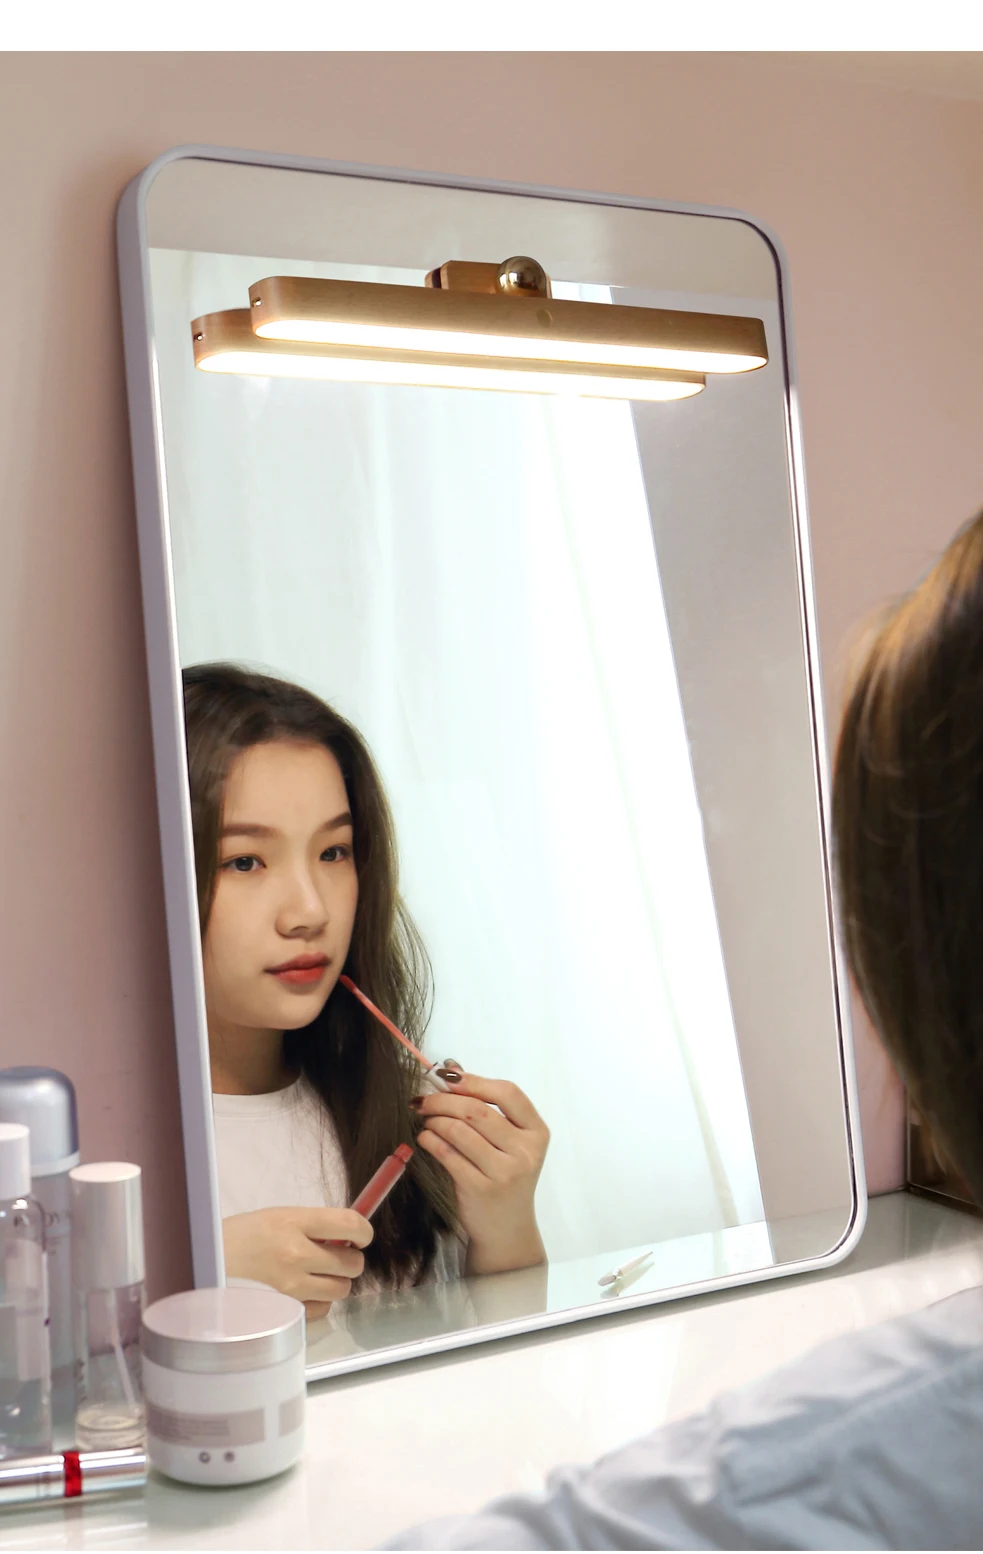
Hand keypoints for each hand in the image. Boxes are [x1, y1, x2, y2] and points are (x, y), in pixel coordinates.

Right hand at [223, 1206, 372, 1317]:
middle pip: (352, 1263)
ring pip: (341, 1289)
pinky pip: (321, 1311)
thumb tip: (348, 1235)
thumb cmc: (240, 1239)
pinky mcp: (285, 1312)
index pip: (349, 1224)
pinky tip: (302, 1293)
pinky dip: (318, 1303)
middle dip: (349, 1260)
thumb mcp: (275, 1218)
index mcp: (292, 1222)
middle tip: (334, 1257)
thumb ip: (311, 1225)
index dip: (364, 1231)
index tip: (360, 1236)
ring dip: (335, 1282)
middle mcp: (295, 1254)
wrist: (202, 1267)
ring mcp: (291, 1287)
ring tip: (316, 1275)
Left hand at [412, 1069, 548, 1274]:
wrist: (507, 1228)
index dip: (475, 1081)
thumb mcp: (509, 1143)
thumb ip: (487, 1106)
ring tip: (425, 1118)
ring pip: (460, 1131)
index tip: (448, 1077)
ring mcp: (504, 1172)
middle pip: (478, 1111)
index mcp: (537, 1132)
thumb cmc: (505, 1176)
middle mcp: (525, 1151)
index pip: (508, 1093)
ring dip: (435, 1119)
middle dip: (445, 1100)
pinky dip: (431, 1141)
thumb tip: (452, 1067)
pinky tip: (425, 1137)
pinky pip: (448, 1155)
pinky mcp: (480, 1189)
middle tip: (424, 1099)